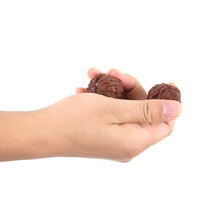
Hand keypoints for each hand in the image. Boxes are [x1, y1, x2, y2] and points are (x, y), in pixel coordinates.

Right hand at [38, 68, 181, 161]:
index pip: (165, 123)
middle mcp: (127, 146)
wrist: (41, 132)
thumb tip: (176, 109)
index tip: (166, 82)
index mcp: (135, 142)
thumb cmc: (74, 120)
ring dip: (113, 90)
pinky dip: (102, 100)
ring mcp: (113, 144)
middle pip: (142, 113)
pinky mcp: (101, 139)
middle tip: (114, 71)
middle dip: (130, 88)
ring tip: (95, 74)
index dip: (167, 102)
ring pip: (124, 111)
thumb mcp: (114, 108)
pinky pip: (110, 116)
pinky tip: (86, 88)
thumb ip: (148, 110)